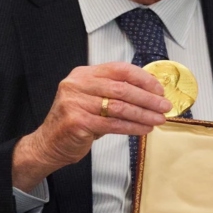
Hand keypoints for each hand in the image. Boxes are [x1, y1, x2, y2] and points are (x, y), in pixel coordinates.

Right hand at [12, 62, 170, 189]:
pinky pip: (113, 124)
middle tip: (163, 106)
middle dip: (147, 98)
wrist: (48, 143)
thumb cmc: (74, 121)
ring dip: (143, 114)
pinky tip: (143, 129)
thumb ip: (112, 92)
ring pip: (120, 107)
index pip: (119, 69)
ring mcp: (76, 103)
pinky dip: (132, 127)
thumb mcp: (90, 99)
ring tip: (158, 119)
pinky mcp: (77, 122)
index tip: (158, 89)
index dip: (142, 78)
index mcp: (83, 74)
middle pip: (122, 88)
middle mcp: (77, 85)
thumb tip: (148, 93)